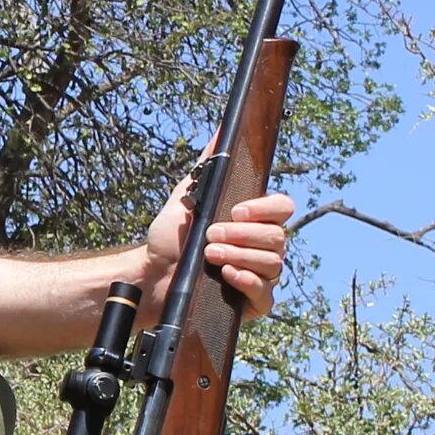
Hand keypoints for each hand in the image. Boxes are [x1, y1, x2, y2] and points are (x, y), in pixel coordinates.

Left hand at [139, 176, 296, 317]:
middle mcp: (262, 247)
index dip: (264, 209)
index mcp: (253, 221)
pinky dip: (247, 281)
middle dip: (242, 234)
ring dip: (239, 255)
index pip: (282, 207)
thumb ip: (207, 167)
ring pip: (273, 263)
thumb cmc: (171, 238)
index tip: (236, 210)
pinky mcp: (253, 302)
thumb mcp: (187, 197)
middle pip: (278, 236)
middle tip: (211, 235)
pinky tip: (227, 275)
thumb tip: (220, 132)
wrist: (152, 274)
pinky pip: (266, 293)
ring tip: (210, 255)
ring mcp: (261, 275)